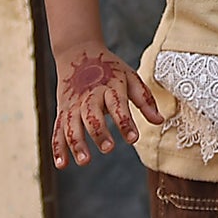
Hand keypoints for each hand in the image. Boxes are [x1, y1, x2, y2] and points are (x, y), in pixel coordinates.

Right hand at [51, 46, 161, 169]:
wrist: (79, 53)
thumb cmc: (110, 69)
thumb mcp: (130, 77)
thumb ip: (144, 100)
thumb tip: (160, 121)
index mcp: (110, 86)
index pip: (118, 104)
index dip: (125, 122)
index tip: (134, 138)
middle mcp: (90, 95)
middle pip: (92, 115)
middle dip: (99, 132)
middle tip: (108, 148)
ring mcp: (73, 104)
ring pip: (71, 125)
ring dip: (76, 143)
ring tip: (85, 161)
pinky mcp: (62, 111)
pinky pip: (57, 130)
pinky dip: (58, 148)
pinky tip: (62, 164)